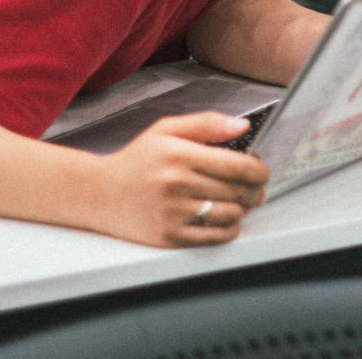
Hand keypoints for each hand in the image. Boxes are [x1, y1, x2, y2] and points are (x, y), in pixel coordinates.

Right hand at [84, 112, 269, 247]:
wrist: (98, 193)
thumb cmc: (136, 160)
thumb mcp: (167, 130)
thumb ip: (206, 124)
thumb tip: (243, 125)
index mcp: (179, 155)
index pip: (238, 166)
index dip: (260, 170)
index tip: (262, 171)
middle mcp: (177, 185)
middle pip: (238, 191)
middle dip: (256, 190)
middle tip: (256, 188)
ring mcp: (173, 213)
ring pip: (231, 215)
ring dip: (244, 209)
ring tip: (241, 202)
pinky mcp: (169, 236)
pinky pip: (215, 237)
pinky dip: (229, 229)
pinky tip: (226, 218)